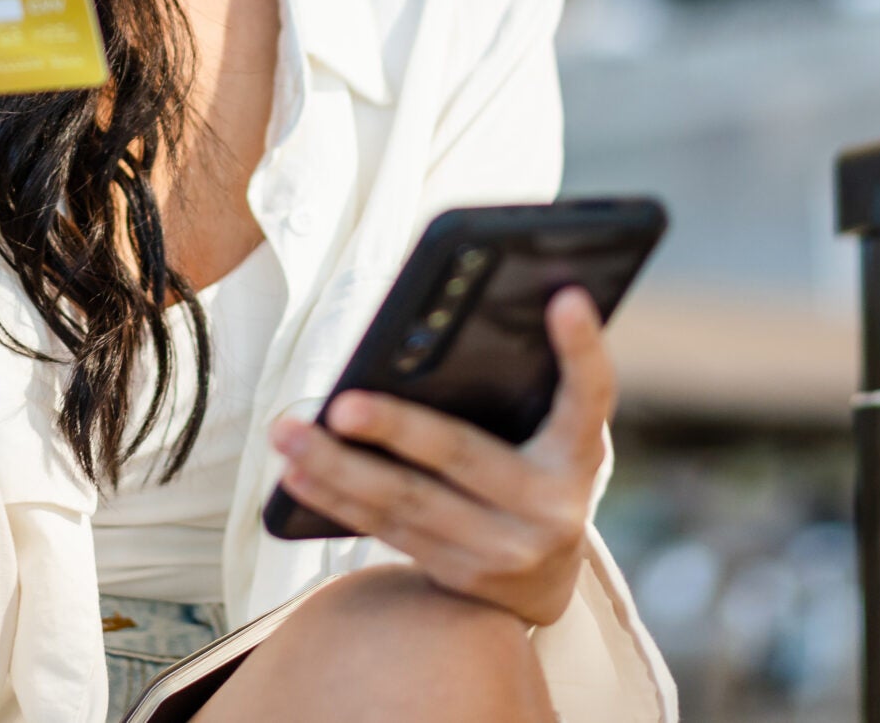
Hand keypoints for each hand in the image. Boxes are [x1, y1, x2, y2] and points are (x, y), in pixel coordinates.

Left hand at [268, 286, 614, 626]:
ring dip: (337, 467)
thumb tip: (457, 317)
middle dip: (396, 429)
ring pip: (407, 502)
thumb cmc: (543, 471)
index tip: (568, 298)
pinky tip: (295, 472)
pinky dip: (335, 499)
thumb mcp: (558, 433)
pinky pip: (386, 531)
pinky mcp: (457, 578)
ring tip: (288, 432)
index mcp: (581, 453)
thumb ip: (532, 385)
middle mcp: (551, 507)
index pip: (591, 394)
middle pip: (463, 457)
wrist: (549, 582)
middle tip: (341, 404)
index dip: (583, 348)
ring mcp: (503, 551)